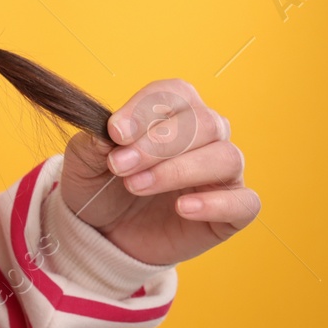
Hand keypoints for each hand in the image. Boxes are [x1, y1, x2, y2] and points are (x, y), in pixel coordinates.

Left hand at [57, 78, 259, 266]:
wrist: (104, 233)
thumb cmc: (100, 186)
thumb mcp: (82, 162)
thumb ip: (93, 143)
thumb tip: (109, 133)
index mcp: (172, 112)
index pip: (174, 94)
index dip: (145, 110)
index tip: (116, 132)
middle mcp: (206, 136)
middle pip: (203, 123)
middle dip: (158, 143)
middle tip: (120, 166)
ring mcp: (223, 174)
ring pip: (226, 157)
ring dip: (178, 170)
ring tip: (136, 185)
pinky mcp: (233, 211)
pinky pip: (245, 202)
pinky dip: (215, 203)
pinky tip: (181, 208)